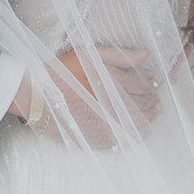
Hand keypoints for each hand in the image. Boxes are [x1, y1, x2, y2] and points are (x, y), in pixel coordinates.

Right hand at [14, 46, 161, 148]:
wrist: (38, 96)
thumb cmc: (61, 72)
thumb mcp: (89, 54)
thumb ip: (119, 55)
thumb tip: (146, 55)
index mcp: (115, 82)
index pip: (144, 86)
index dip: (152, 86)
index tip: (154, 86)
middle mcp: (116, 104)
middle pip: (144, 105)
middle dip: (152, 102)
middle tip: (155, 102)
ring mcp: (108, 122)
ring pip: (138, 123)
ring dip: (147, 119)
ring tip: (150, 115)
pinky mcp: (99, 138)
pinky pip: (125, 139)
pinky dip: (134, 135)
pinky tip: (136, 131)